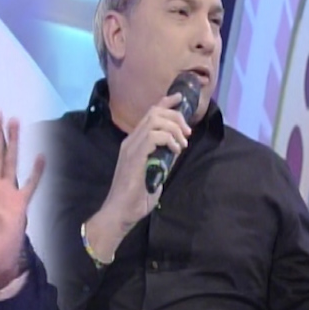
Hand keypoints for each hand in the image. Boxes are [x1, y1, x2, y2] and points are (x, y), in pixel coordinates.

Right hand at [86, 93, 191, 260]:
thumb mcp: (155, 171)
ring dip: (174, 128)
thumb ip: (164, 157)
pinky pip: (154, 136)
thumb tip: (178, 146)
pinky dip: (169, 139)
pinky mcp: (135, 156)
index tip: (180, 98)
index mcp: (134, 142)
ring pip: (155, 121)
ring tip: (182, 144)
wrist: (121, 211)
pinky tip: (176, 151)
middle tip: (187, 133)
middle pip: (154, 112)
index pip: (149, 113)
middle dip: (176, 117)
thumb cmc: (136, 196)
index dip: (166, 102)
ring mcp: (131, 147)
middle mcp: (131, 140)